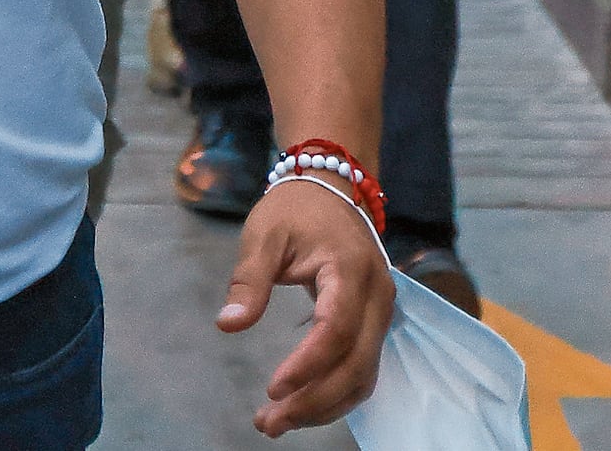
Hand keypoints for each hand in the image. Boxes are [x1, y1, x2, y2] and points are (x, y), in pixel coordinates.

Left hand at [218, 177, 395, 436]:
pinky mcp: (374, 324)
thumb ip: (249, 280)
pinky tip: (302, 405)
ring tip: (277, 422)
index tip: (273, 388)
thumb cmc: (294, 210)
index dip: (308, 364)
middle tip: (268, 422)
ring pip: (364, 375)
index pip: (337, 328)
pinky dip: (334, 394)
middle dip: (315, 401)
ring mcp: (382, 313)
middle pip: (357, 364)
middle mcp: (378, 297)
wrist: (330, 188)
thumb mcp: (264, 234)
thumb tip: (229, 325)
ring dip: (324, 406)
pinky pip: (362, 368)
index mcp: (351, 270)